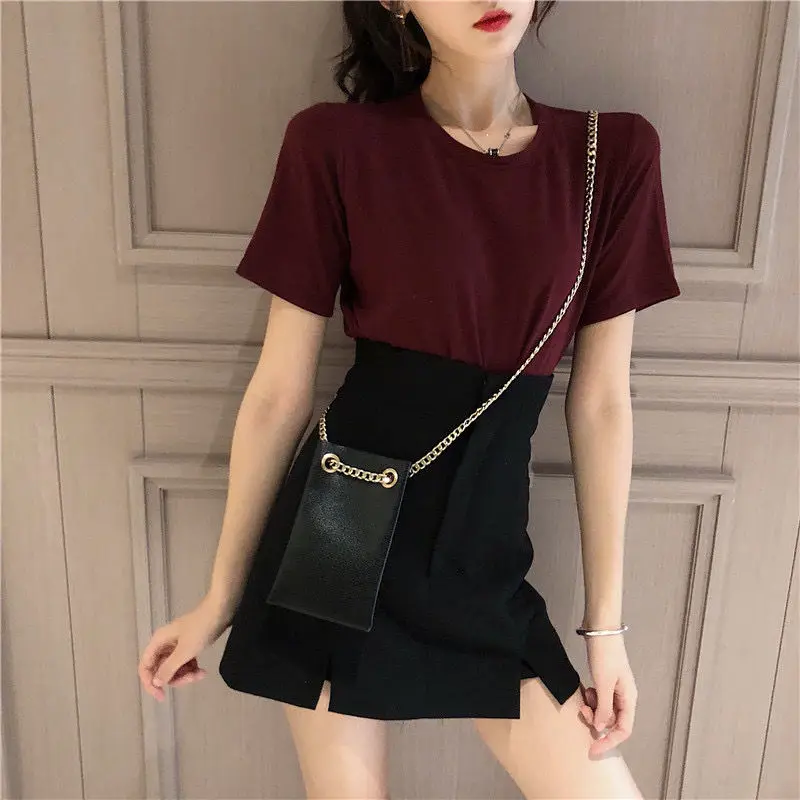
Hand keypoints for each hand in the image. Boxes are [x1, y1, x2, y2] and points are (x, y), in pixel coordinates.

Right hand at [137, 594, 231, 701]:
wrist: (221, 610)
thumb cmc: (201, 629)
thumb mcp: (184, 651)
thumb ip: (168, 668)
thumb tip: (155, 682)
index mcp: (158, 642)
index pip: (145, 667)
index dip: (150, 683)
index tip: (162, 696)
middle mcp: (164, 644)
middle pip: (161, 670)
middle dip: (175, 678)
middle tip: (192, 677)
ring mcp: (176, 645)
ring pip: (174, 668)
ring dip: (186, 674)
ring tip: (201, 673)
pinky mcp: (188, 645)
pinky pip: (184, 663)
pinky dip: (191, 668)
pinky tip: (202, 670)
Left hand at [577, 634, 637, 755]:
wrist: (601, 630)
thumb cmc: (605, 656)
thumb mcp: (603, 684)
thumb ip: (603, 708)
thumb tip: (601, 729)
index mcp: (630, 699)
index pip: (623, 730)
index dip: (609, 742)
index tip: (592, 749)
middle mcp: (625, 696)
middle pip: (613, 721)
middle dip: (598, 721)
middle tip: (583, 712)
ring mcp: (616, 688)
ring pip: (605, 710)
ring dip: (594, 709)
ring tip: (584, 698)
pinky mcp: (606, 680)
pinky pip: (600, 699)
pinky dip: (592, 699)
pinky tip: (586, 691)